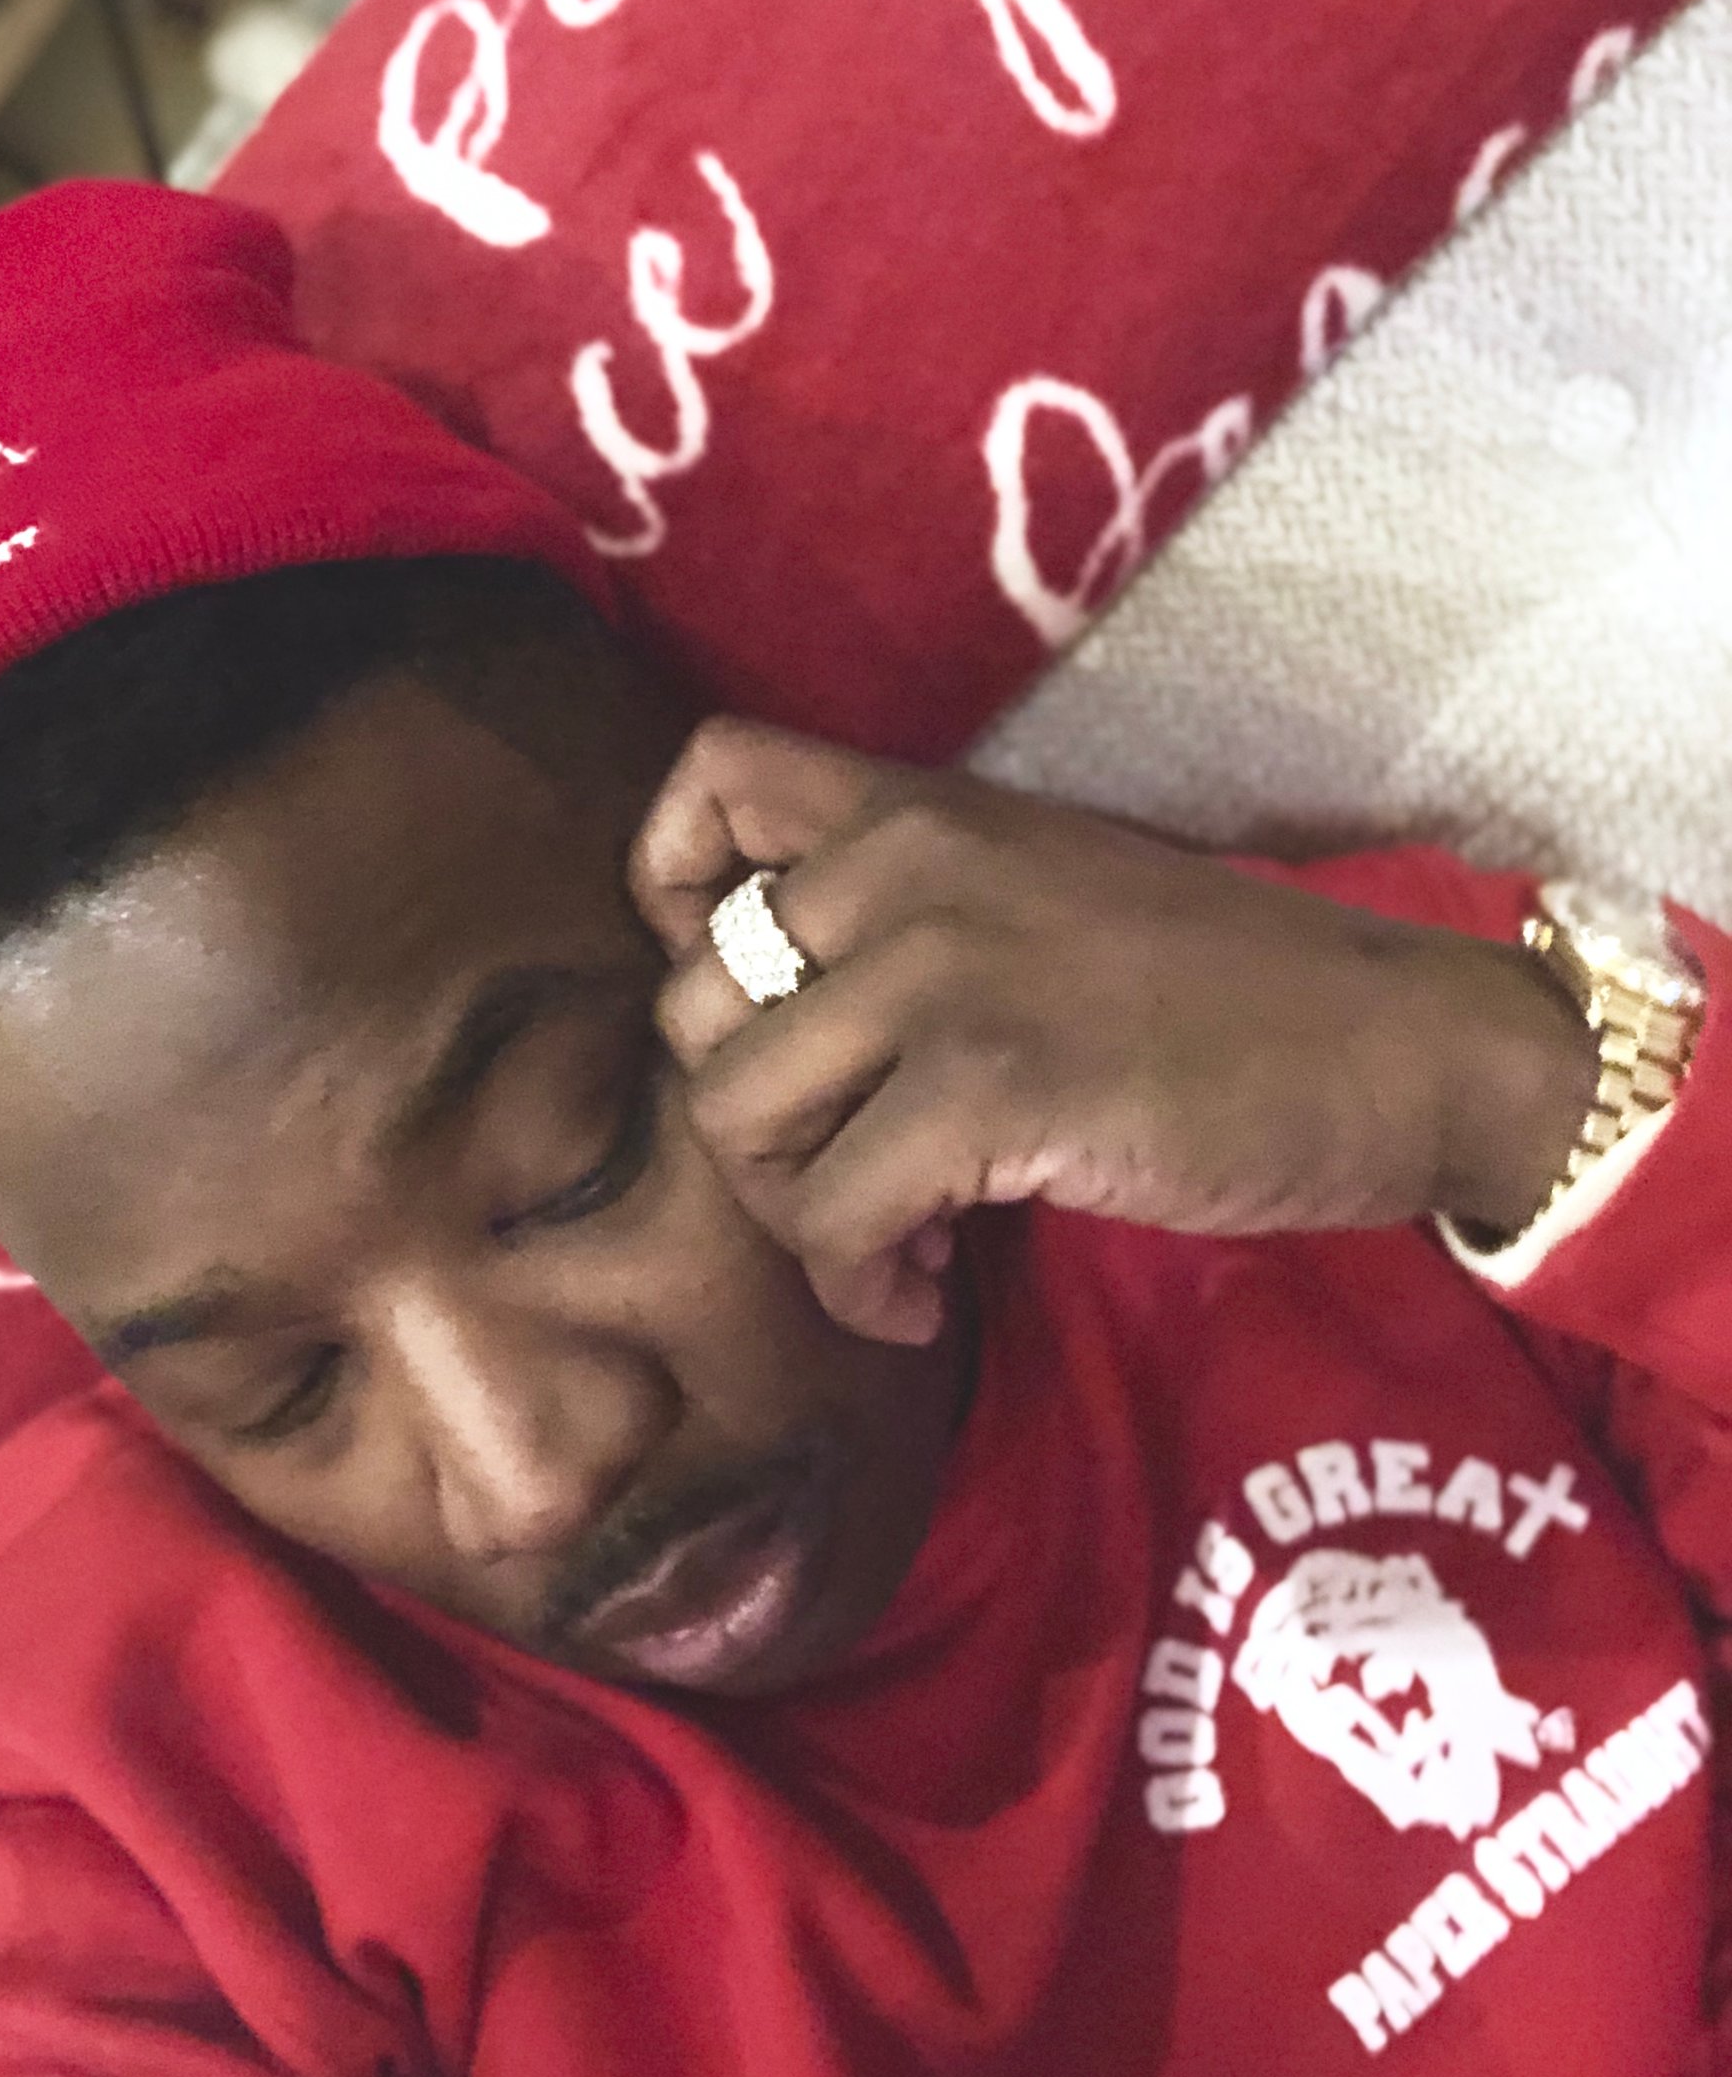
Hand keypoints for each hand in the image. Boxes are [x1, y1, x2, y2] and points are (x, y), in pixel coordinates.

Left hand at [630, 720, 1596, 1344]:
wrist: (1401, 1044)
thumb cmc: (1233, 990)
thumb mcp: (1046, 897)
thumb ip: (913, 923)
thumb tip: (781, 1040)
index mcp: (922, 810)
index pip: (711, 779)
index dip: (674, 894)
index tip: (752, 1006)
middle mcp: (908, 869)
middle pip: (692, 1002)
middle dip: (749, 1125)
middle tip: (841, 1179)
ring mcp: (942, 972)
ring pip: (738, 1116)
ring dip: (795, 1217)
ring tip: (890, 1246)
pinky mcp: (990, 1088)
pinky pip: (831, 1216)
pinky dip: (858, 1286)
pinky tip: (921, 1297)